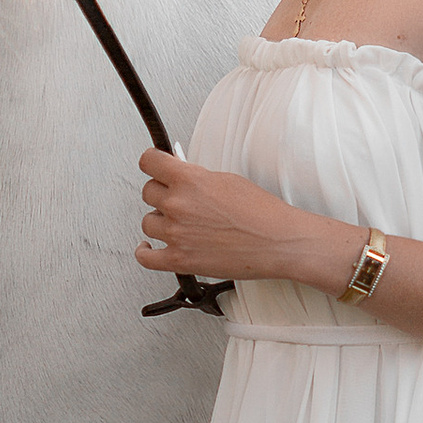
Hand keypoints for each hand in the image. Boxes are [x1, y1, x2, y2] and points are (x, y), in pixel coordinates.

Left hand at [138, 148, 344, 290]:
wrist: (278, 242)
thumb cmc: (261, 213)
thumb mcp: (227, 180)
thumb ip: (197, 178)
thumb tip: (181, 178)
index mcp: (189, 180)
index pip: (149, 162)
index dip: (152, 163)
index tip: (154, 165)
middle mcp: (178, 205)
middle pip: (147, 192)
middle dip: (161, 193)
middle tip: (174, 197)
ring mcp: (176, 234)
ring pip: (147, 223)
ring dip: (159, 222)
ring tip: (176, 223)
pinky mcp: (179, 260)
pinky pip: (145, 257)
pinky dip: (145, 252)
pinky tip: (149, 247)